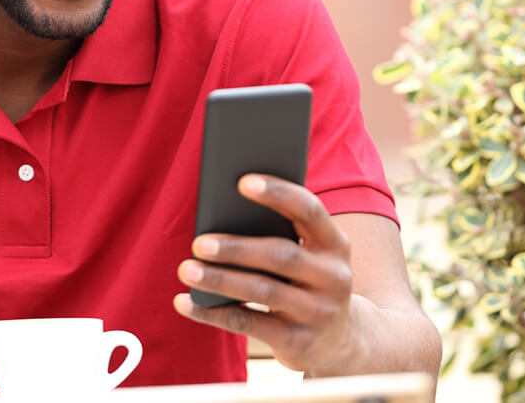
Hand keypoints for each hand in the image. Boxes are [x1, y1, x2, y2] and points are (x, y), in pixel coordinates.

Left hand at [173, 174, 355, 372]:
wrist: (340, 338)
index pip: (309, 210)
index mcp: (335, 243)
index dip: (277, 194)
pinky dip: (211, 313)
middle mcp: (334, 276)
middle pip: (280, 256)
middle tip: (198, 243)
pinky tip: (184, 302)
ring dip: (220, 280)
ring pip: (262, 292)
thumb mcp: (309, 253)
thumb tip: (222, 211)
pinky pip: (247, 325)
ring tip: (186, 270)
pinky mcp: (298, 341)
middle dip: (236, 248)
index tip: (242, 182)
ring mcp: (319, 312)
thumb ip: (282, 231)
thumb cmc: (307, 279)